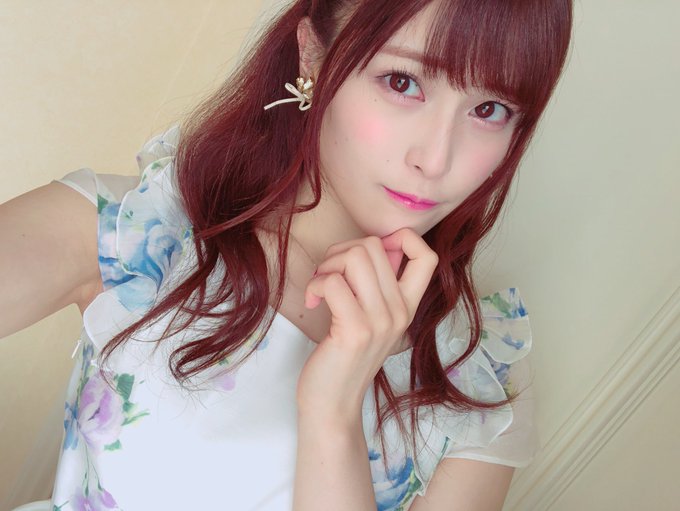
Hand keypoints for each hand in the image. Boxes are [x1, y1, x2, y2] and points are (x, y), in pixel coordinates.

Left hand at [296, 228, 437, 420]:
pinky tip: (312, 302)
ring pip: (355, 256)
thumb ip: (376, 288)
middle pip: (374, 245)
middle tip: (328, 276)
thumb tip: (370, 248)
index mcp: (408, 307)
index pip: (428, 256)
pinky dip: (316, 284)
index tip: (369, 254)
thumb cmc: (344, 359)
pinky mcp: (355, 331)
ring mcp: (380, 322)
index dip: (401, 238)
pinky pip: (333, 281)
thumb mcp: (371, 321)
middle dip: (340, 251)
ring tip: (320, 288)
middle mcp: (400, 312)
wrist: (332, 406)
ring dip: (327, 265)